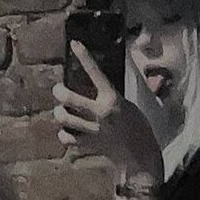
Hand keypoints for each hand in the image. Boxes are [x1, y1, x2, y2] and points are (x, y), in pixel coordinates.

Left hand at [53, 41, 163, 180]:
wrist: (140, 156)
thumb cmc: (137, 127)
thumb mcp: (128, 106)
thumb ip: (110, 97)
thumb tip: (95, 86)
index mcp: (113, 100)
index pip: (96, 73)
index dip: (85, 57)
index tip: (75, 44)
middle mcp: (100, 113)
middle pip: (69, 98)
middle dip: (59, 92)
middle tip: (59, 90)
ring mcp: (92, 130)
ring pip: (64, 118)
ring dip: (60, 113)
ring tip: (61, 111)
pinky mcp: (88, 145)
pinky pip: (67, 138)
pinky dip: (64, 134)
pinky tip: (67, 131)